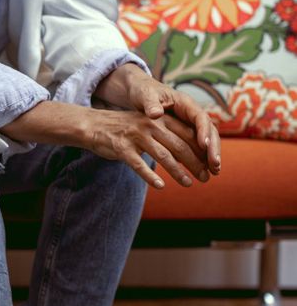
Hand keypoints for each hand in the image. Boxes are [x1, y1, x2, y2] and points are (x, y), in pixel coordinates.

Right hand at [84, 107, 211, 190]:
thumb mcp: (149, 126)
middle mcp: (150, 126)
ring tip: (189, 183)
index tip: (210, 166)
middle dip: (195, 163)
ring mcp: (136, 137)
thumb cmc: (126, 129)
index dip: (201, 151)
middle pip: (180, 146)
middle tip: (205, 177)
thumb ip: (168, 135)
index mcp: (160, 119)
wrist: (95, 126)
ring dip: (178, 172)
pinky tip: (161, 186)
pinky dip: (151, 176)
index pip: (188, 135)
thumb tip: (192, 153)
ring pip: (163, 157)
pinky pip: (139, 165)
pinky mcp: (122, 149)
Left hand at [125, 75, 220, 176]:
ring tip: (214, 172)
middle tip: (215, 166)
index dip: (204, 131)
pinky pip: (197, 146)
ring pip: (207, 140)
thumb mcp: (144, 95)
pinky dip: (201, 158)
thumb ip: (150, 104)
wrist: (139, 93)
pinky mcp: (185, 132)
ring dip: (211, 155)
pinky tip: (203, 171)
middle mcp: (192, 113)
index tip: (204, 146)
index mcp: (184, 103)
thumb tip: (156, 114)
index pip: (200, 117)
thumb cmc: (142, 92)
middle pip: (209, 130)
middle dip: (213, 148)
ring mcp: (190, 123)